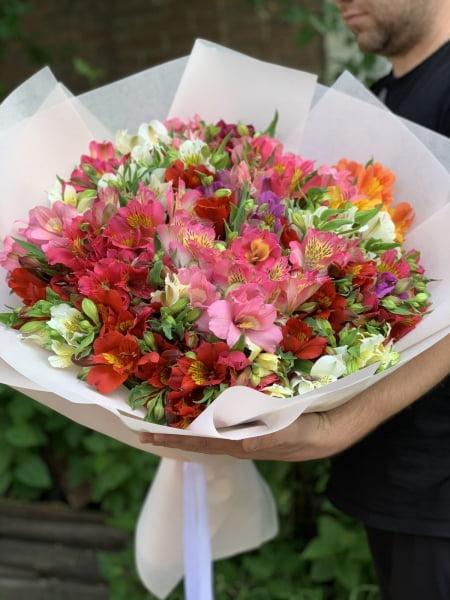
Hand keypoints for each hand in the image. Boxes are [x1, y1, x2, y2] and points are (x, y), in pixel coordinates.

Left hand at [139, 410, 342, 461]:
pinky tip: (198, 420)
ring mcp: (243, 437)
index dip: (174, 439)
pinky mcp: (252, 428)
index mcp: (241, 444)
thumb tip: (242, 443)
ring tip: (163, 428)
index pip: (200, 442)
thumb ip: (268, 439)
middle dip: (170, 437)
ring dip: (184, 431)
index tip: (148, 436)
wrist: (329, 433)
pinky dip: (204, 424)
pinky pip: (221, 427)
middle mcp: (237, 443)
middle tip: (141, 433)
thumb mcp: (291, 433)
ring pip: (207, 435)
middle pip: (197, 441)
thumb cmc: (310, 432)